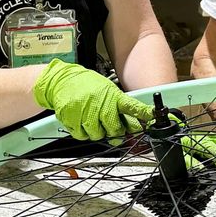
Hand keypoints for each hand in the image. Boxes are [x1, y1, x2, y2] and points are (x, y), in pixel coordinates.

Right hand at [33, 59, 153, 140]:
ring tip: (91, 119)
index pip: (131, 106)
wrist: (62, 80)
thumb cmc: (87, 86)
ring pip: (97, 135)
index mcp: (112, 96)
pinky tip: (80, 120)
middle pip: (114, 129)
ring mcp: (85, 111)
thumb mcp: (107, 91)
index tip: (153, 116)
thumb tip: (135, 126)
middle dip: (114, 132)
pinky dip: (82, 132)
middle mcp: (100, 103)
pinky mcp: (72, 118)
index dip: (143, 113)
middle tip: (109, 126)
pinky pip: (82, 136)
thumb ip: (120, 109)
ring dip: (96, 132)